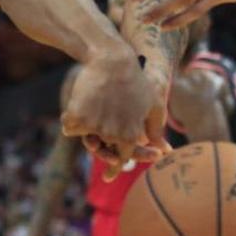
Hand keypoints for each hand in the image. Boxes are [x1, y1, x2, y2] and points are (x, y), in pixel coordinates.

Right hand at [60, 51, 170, 175]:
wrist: (111, 59)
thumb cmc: (136, 81)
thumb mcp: (153, 105)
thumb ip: (156, 131)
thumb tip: (165, 151)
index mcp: (131, 135)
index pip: (122, 157)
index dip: (115, 166)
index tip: (108, 177)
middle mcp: (113, 135)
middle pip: (101, 149)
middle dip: (100, 143)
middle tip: (97, 134)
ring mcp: (94, 126)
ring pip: (84, 136)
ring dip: (86, 127)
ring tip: (92, 110)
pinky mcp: (77, 116)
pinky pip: (70, 127)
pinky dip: (73, 118)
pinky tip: (81, 102)